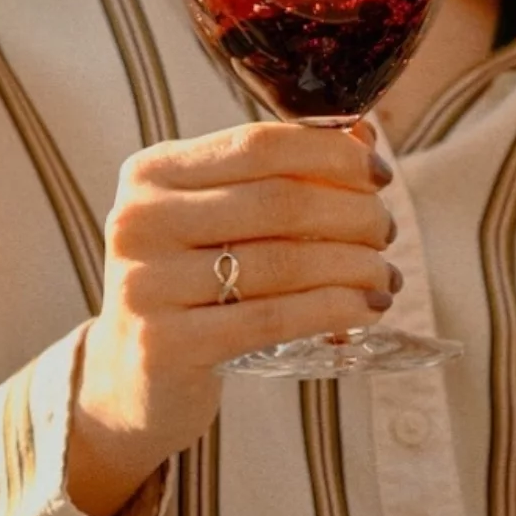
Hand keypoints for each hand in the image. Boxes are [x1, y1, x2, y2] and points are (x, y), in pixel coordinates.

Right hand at [67, 121, 398, 515]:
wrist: (131, 378)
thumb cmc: (192, 285)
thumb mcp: (218, 219)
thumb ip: (280, 174)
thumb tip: (364, 137)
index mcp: (151, 172)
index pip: (259, 144)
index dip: (332, 155)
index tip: (379, 175)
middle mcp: (139, 221)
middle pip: (278, 202)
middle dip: (353, 214)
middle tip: (385, 232)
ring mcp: (146, 284)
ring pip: (283, 262)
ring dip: (354, 266)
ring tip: (384, 276)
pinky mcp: (165, 344)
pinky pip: (272, 318)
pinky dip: (333, 309)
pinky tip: (365, 309)